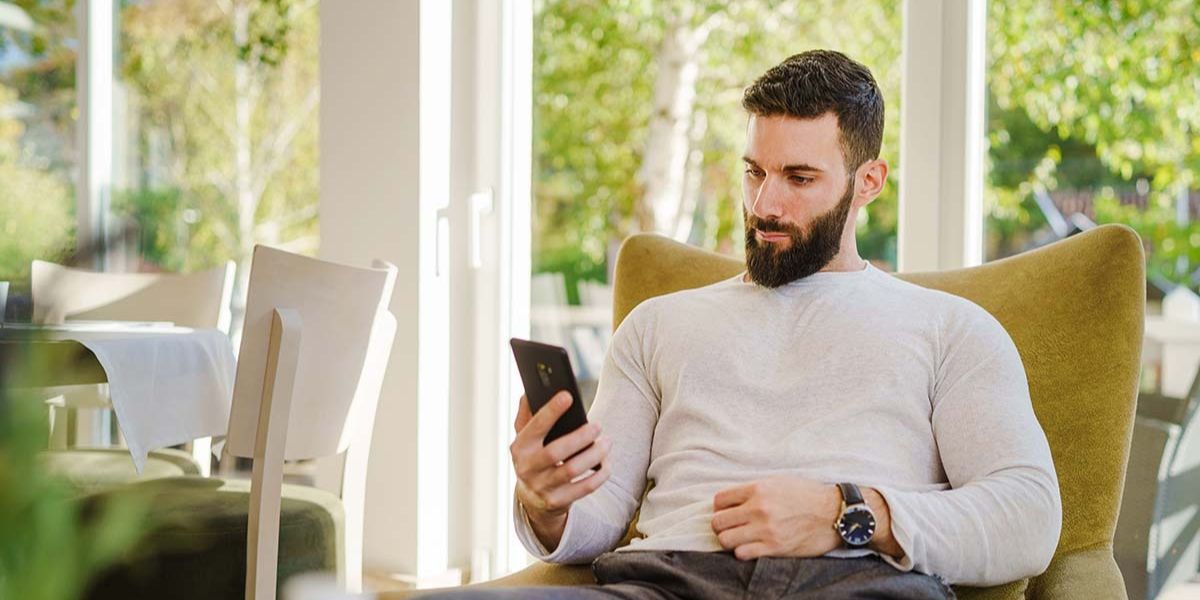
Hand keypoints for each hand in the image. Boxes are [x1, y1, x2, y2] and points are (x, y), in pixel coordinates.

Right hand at [511, 392, 611, 523]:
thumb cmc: (534, 458)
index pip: (535, 427)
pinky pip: (584, 488)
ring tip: (607, 442)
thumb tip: (528, 393)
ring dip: (594, 454)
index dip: (551, 411)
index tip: (568, 396)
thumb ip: (526, 415)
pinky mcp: (557, 501)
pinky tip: (607, 463)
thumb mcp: (525, 438)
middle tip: (598, 425)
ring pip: (572, 470)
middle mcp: (527, 468)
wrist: (532, 499)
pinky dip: (599, 475)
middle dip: (580, 437)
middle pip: (555, 452)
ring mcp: (541, 487)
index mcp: (520, 447)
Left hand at [710, 476, 841, 559]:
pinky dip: (742, 552)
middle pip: (718, 521)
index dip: (720, 507)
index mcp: (758, 489)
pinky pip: (742, 553)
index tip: (727, 511)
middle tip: (731, 527)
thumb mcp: (779, 481)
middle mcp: (758, 508)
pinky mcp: (774, 547)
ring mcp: (765, 529)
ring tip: (739, 538)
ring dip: (729, 540)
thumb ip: (755, 489)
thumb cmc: (808, 495)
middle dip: (721, 525)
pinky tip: (751, 547)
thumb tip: (734, 498)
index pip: (720, 499)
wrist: (834, 513)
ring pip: (725, 539)